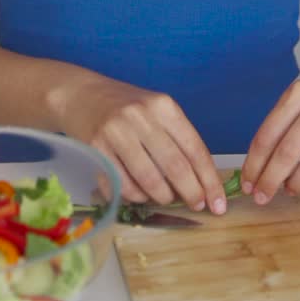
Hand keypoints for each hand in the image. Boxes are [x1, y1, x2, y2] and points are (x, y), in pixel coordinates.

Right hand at [62, 75, 226, 213]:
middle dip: (192, 192)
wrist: (81, 95)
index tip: (218, 201)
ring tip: (167, 198)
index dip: (209, 179)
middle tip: (198, 205)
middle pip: (175, 166)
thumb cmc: (125, 106)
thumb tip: (200, 178)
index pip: (194, 148)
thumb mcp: (156, 110)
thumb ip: (176, 138)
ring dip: (163, 196)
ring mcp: (117, 132)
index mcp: (163, 106)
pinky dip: (136, 196)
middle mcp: (141, 117)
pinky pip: (122, 184)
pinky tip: (141, 194)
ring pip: (149, 179)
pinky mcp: (96, 149)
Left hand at [240, 60, 299, 203]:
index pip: (268, 134)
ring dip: (297, 183)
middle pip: (288, 151)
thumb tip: (259, 170)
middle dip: (270, 180)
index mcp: (298, 93)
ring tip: (290, 189)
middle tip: (261, 197)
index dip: (254, 164)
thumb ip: (281, 128)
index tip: (247, 183)